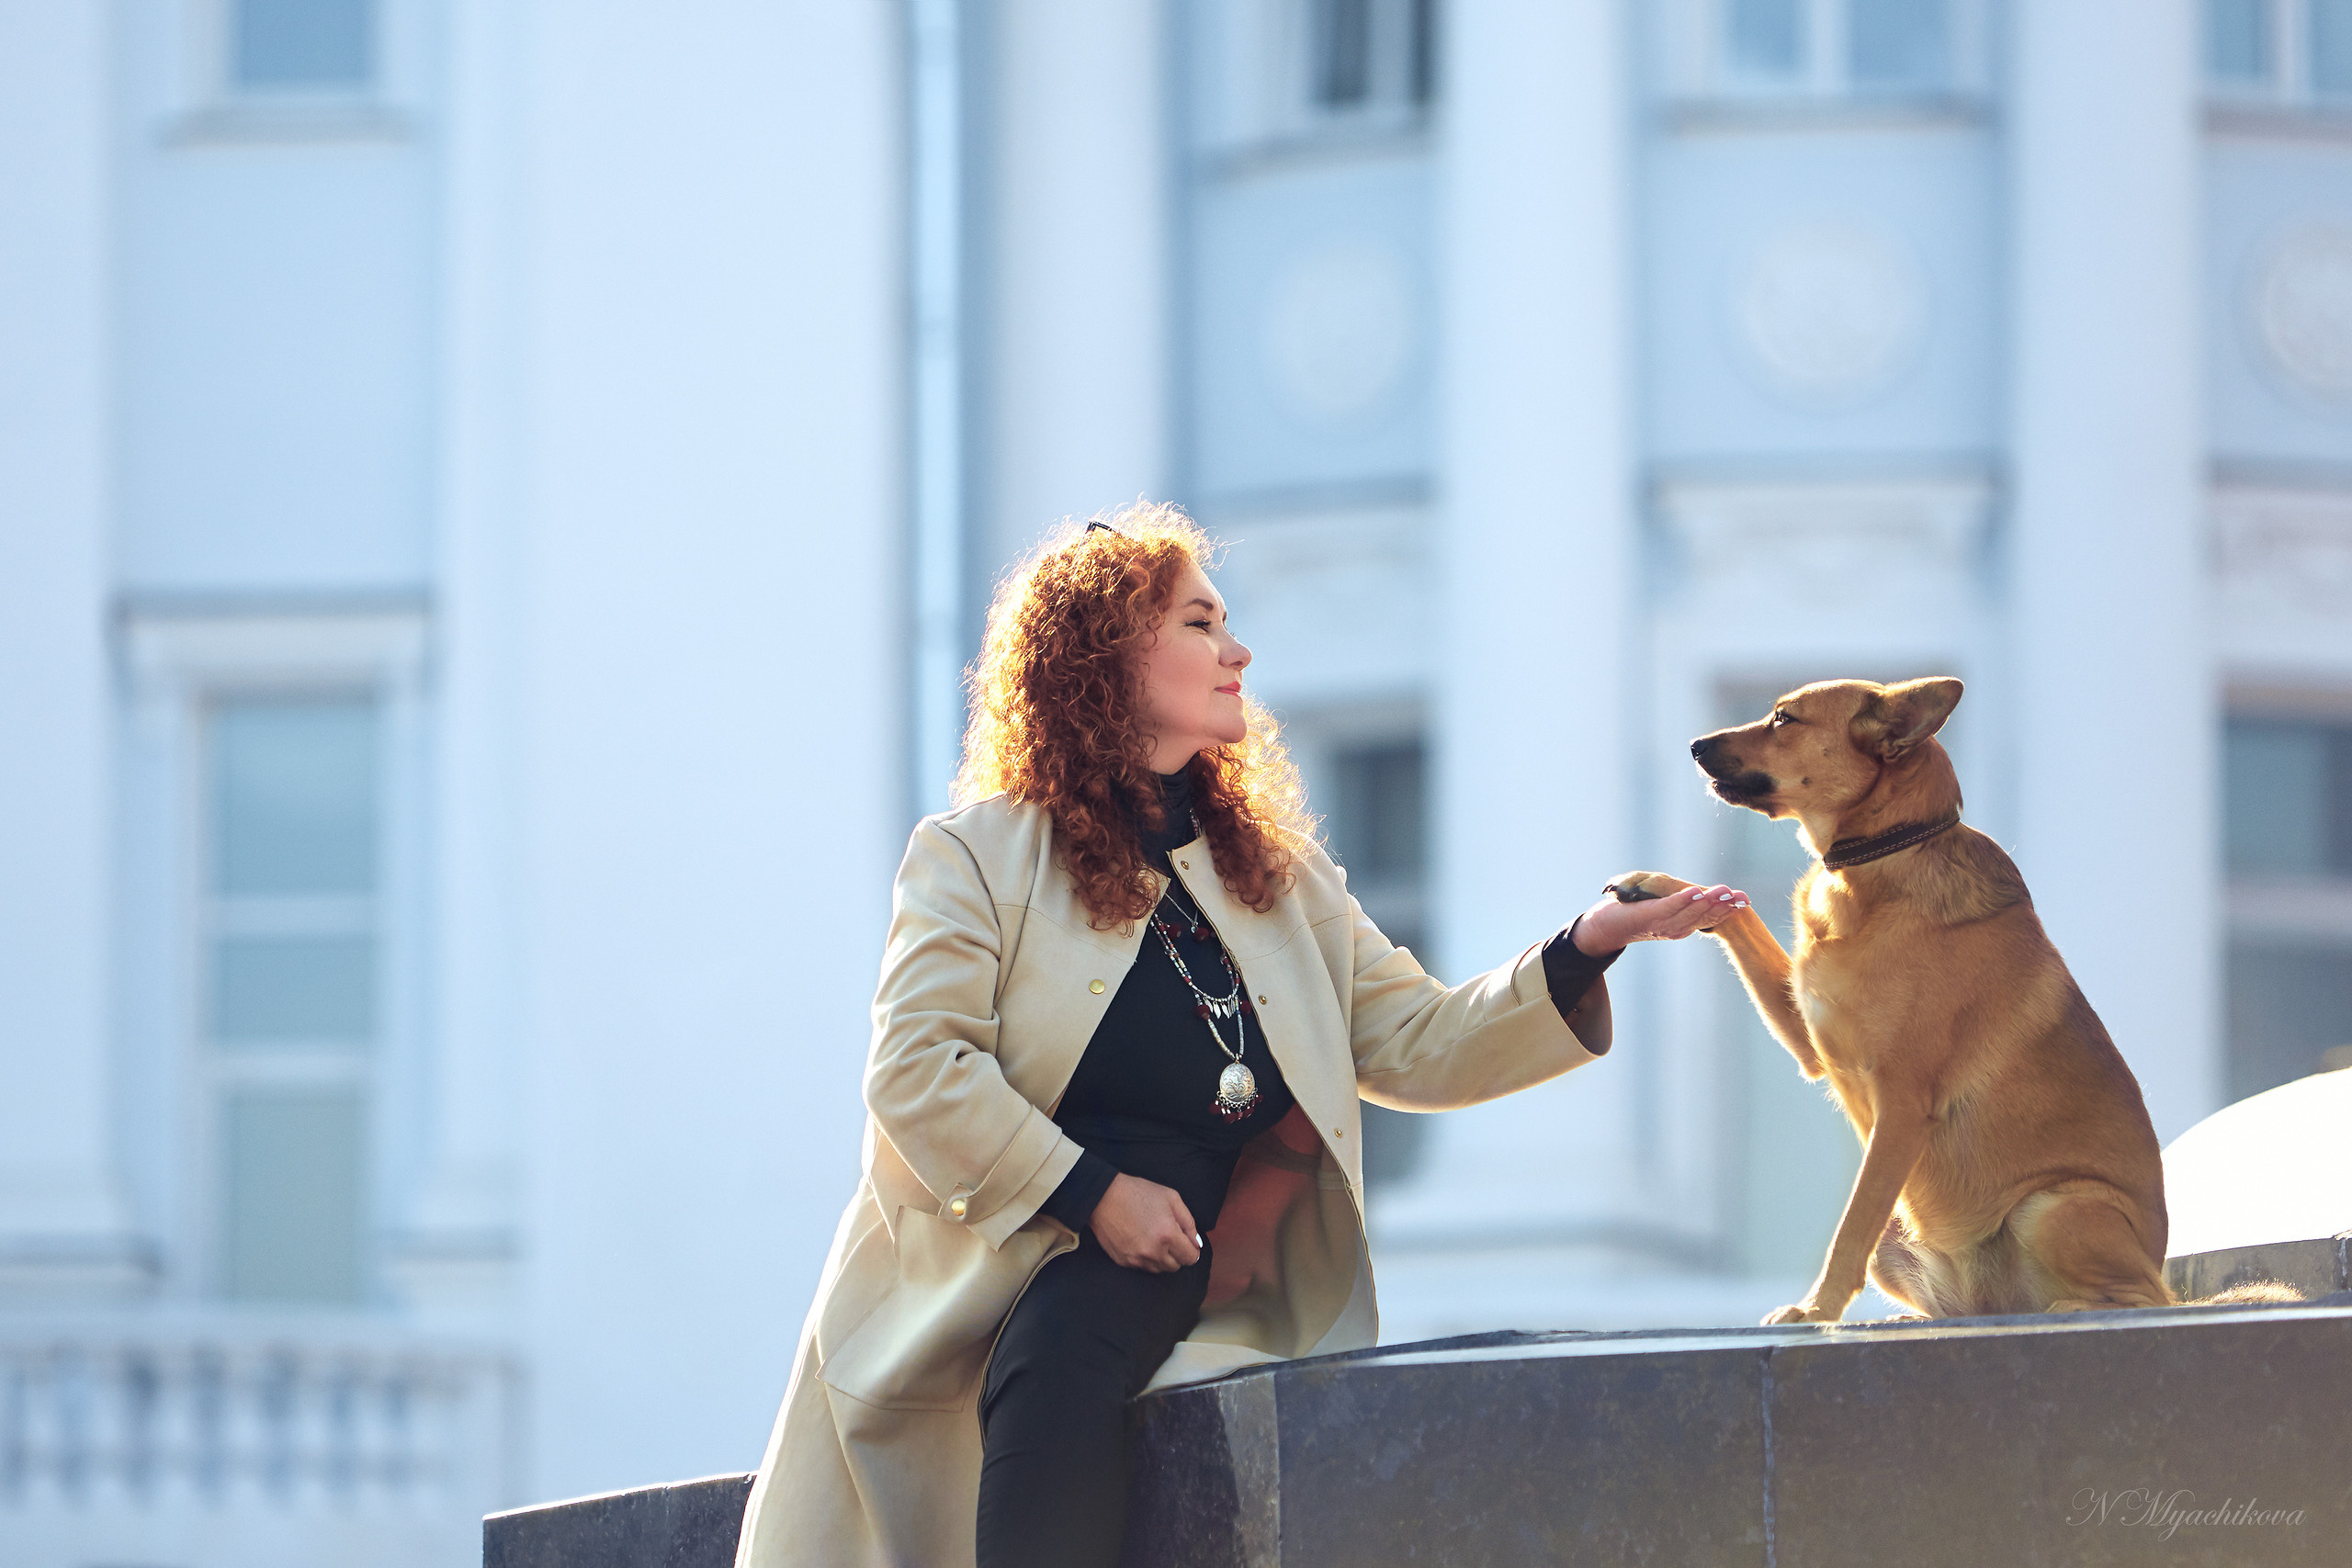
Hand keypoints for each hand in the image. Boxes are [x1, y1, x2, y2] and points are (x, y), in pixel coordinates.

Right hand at [1087, 1173, 1201, 1272]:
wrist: (1103, 1196)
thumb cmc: (1138, 1193)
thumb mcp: (1171, 1198)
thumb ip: (1189, 1222)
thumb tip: (1196, 1243)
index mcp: (1168, 1235)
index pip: (1190, 1258)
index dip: (1192, 1250)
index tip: (1188, 1244)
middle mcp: (1153, 1251)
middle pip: (1176, 1266)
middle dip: (1177, 1254)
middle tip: (1169, 1237)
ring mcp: (1137, 1258)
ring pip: (1160, 1269)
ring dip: (1162, 1258)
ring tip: (1154, 1239)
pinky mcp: (1124, 1261)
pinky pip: (1143, 1267)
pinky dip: (1146, 1259)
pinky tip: (1140, 1241)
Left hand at [1572, 874, 1748, 953]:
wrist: (1604, 926)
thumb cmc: (1635, 916)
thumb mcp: (1665, 912)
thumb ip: (1684, 906)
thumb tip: (1706, 898)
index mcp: (1682, 926)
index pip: (1709, 917)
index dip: (1727, 910)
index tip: (1745, 901)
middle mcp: (1675, 927)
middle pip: (1704, 915)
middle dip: (1724, 906)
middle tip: (1743, 898)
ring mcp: (1662, 922)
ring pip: (1690, 911)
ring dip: (1707, 901)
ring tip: (1724, 892)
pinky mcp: (1648, 915)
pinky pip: (1668, 907)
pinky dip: (1682, 900)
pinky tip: (1694, 892)